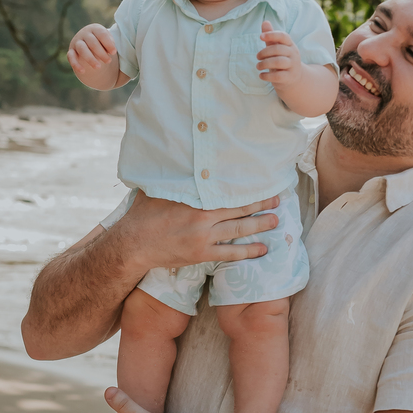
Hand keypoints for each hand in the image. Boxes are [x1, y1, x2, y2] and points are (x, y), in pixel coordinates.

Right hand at [67, 23, 121, 89]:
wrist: (88, 43)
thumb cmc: (103, 43)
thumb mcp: (108, 41)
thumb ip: (113, 45)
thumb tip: (122, 54)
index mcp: (95, 29)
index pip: (101, 34)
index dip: (108, 43)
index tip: (114, 52)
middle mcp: (84, 34)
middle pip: (92, 42)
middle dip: (101, 52)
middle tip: (109, 61)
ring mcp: (76, 42)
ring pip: (82, 49)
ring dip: (90, 58)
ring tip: (98, 67)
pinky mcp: (71, 51)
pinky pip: (71, 57)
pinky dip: (76, 64)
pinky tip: (83, 71)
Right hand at [117, 189, 278, 271]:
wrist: (134, 244)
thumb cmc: (144, 214)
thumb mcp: (158, 189)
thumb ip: (175, 179)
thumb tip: (179, 158)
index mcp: (195, 199)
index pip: (227, 192)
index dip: (247, 188)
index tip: (261, 182)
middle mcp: (203, 218)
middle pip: (239, 209)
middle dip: (261, 204)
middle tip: (278, 200)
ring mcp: (204, 238)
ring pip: (239, 231)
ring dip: (259, 226)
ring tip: (276, 221)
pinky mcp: (202, 254)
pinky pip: (230, 254)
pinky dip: (247, 252)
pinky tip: (262, 250)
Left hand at [258, 20, 302, 90]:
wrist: (294, 78)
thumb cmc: (282, 60)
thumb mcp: (277, 48)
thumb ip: (271, 37)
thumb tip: (265, 22)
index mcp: (290, 44)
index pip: (283, 36)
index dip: (272, 35)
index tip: (260, 36)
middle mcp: (293, 54)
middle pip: (278, 49)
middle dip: (264, 52)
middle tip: (257, 57)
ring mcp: (293, 66)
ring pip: (278, 62)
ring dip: (264, 64)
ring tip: (258, 66)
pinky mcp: (289, 77)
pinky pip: (277, 76)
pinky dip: (267, 76)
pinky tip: (261, 75)